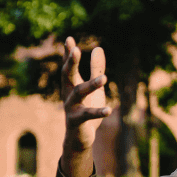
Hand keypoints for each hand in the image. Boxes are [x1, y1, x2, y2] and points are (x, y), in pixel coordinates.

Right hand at [62, 37, 109, 152]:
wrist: (79, 138)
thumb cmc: (86, 109)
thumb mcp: (94, 88)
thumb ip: (96, 69)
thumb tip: (98, 48)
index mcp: (71, 84)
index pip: (68, 65)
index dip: (68, 53)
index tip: (69, 39)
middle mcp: (68, 94)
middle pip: (67, 75)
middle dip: (71, 63)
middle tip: (75, 49)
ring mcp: (71, 108)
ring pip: (79, 93)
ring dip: (91, 85)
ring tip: (104, 78)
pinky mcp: (77, 121)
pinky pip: (88, 115)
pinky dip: (98, 112)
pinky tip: (110, 109)